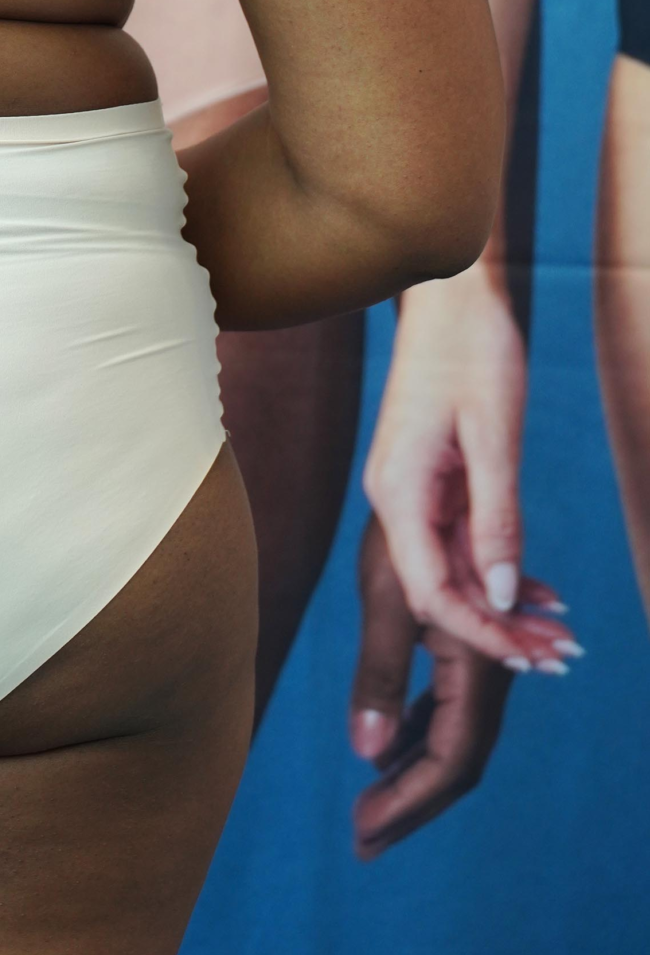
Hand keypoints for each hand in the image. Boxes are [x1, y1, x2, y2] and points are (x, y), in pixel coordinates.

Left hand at [350, 513, 521, 853]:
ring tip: (369, 804)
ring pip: (455, 735)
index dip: (408, 804)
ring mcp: (482, 657)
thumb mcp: (386, 596)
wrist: (447, 467)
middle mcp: (489, 668)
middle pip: (457, 759)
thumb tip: (366, 754)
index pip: (450, 761)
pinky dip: (419, 734)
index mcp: (477, 666)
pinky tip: (391, 746)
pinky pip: (449, 705)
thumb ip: (380, 673)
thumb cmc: (412, 524)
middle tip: (362, 840)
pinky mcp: (467, 642)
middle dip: (409, 803)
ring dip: (413, 773)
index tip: (363, 835)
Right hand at [361, 266, 575, 666]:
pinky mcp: (429, 480)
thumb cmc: (471, 351)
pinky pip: (460, 541)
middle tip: (560, 660)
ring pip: (454, 570)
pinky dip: (499, 569)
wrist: (451, 294)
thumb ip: (495, 518)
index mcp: (397, 491)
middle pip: (441, 589)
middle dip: (498, 633)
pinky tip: (540, 592)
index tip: (529, 660)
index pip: (431, 590)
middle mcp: (394, 499)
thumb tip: (499, 597)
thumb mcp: (493, 436)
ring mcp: (410, 491)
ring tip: (560, 637)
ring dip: (504, 607)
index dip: (479, 634)